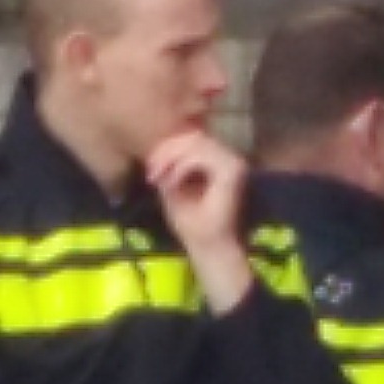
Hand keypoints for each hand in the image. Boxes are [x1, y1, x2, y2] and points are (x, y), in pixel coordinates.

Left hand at [146, 131, 255, 311]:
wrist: (208, 248)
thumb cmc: (193, 223)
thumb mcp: (173, 188)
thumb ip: (169, 167)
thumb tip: (156, 150)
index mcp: (217, 161)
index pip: (192, 138)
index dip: (168, 148)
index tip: (150, 170)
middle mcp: (229, 158)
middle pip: (193, 135)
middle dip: (166, 150)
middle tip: (151, 173)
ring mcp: (233, 163)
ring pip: (197, 141)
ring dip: (171, 158)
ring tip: (158, 178)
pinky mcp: (233, 172)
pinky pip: (202, 155)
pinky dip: (182, 166)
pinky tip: (172, 184)